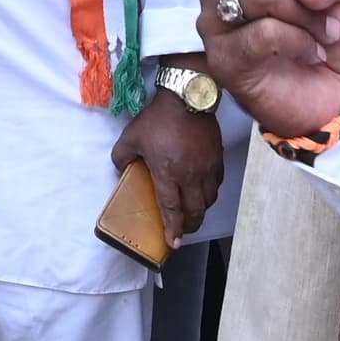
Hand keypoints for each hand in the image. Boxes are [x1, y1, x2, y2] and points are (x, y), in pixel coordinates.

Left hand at [114, 91, 224, 242]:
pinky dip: (210, 193)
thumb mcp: (130, 137)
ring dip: (201, 210)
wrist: (187, 97)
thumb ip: (121, 157)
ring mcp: (206, 167)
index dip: (173, 229)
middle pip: (195, 211)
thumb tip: (121, 171)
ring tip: (192, 212)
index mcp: (167, 173)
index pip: (172, 209)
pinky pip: (217, 183)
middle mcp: (190, 175)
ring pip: (209, 200)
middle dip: (189, 225)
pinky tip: (203, 191)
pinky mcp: (217, 158)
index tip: (174, 243)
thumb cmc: (157, 118)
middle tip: (183, 230)